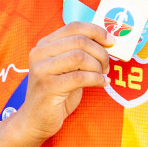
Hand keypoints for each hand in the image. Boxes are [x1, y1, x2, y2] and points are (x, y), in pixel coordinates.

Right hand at [0, 22, 110, 146]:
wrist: (35, 120)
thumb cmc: (56, 93)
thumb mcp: (67, 67)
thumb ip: (80, 52)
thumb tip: (108, 41)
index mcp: (45, 44)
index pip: (74, 26)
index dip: (96, 31)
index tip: (111, 40)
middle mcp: (40, 53)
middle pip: (79, 41)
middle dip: (100, 52)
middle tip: (107, 65)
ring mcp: (42, 69)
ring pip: (80, 56)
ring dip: (98, 66)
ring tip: (102, 75)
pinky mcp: (48, 87)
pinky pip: (80, 77)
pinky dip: (96, 79)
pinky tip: (102, 83)